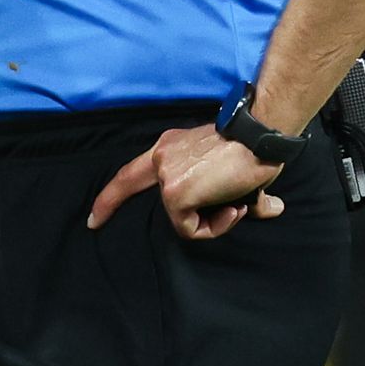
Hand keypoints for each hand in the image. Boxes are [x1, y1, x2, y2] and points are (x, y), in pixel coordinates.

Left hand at [89, 123, 284, 240]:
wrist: (261, 137)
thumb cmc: (256, 149)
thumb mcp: (237, 170)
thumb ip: (240, 194)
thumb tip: (272, 208)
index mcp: (172, 147)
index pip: (134, 170)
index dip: (113, 191)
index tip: (95, 212)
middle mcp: (162, 157)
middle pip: (126, 184)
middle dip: (107, 206)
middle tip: (92, 222)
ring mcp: (166, 176)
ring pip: (179, 218)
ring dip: (211, 221)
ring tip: (235, 206)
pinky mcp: (175, 194)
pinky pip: (191, 228)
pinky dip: (214, 227)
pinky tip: (233, 209)